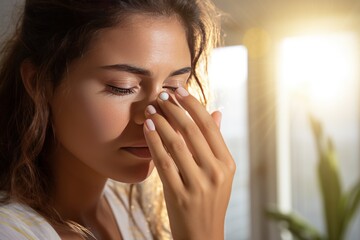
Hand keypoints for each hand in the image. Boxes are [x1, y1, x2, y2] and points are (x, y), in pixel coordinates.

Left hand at [143, 87, 235, 239]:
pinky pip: (163, 162)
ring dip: (162, 122)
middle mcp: (216, 172)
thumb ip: (216, 143)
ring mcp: (198, 184)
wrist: (202, 235)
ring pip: (176, 143)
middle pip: (192, 131)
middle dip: (175, 109)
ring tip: (152, 109)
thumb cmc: (210, 201)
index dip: (193, 105)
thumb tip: (216, 112)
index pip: (209, 126)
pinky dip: (154, 141)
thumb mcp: (220, 173)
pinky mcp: (180, 195)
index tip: (179, 91)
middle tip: (162, 95)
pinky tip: (148, 128)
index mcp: (227, 163)